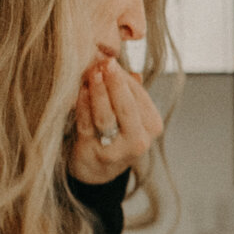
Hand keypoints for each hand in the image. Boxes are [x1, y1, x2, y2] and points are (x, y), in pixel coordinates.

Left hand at [68, 58, 163, 185]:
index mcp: (152, 126)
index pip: (139, 96)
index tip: (111, 61)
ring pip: (106, 115)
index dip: (124, 78)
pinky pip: (87, 125)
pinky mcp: (93, 152)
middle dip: (115, 82)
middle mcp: (138, 141)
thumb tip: (133, 72)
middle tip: (105, 62)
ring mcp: (116, 149)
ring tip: (92, 72)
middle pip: (126, 106)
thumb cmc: (116, 136)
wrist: (98, 171)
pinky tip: (80, 91)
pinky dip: (83, 106)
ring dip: (98, 92)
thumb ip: (131, 94)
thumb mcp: (131, 117)